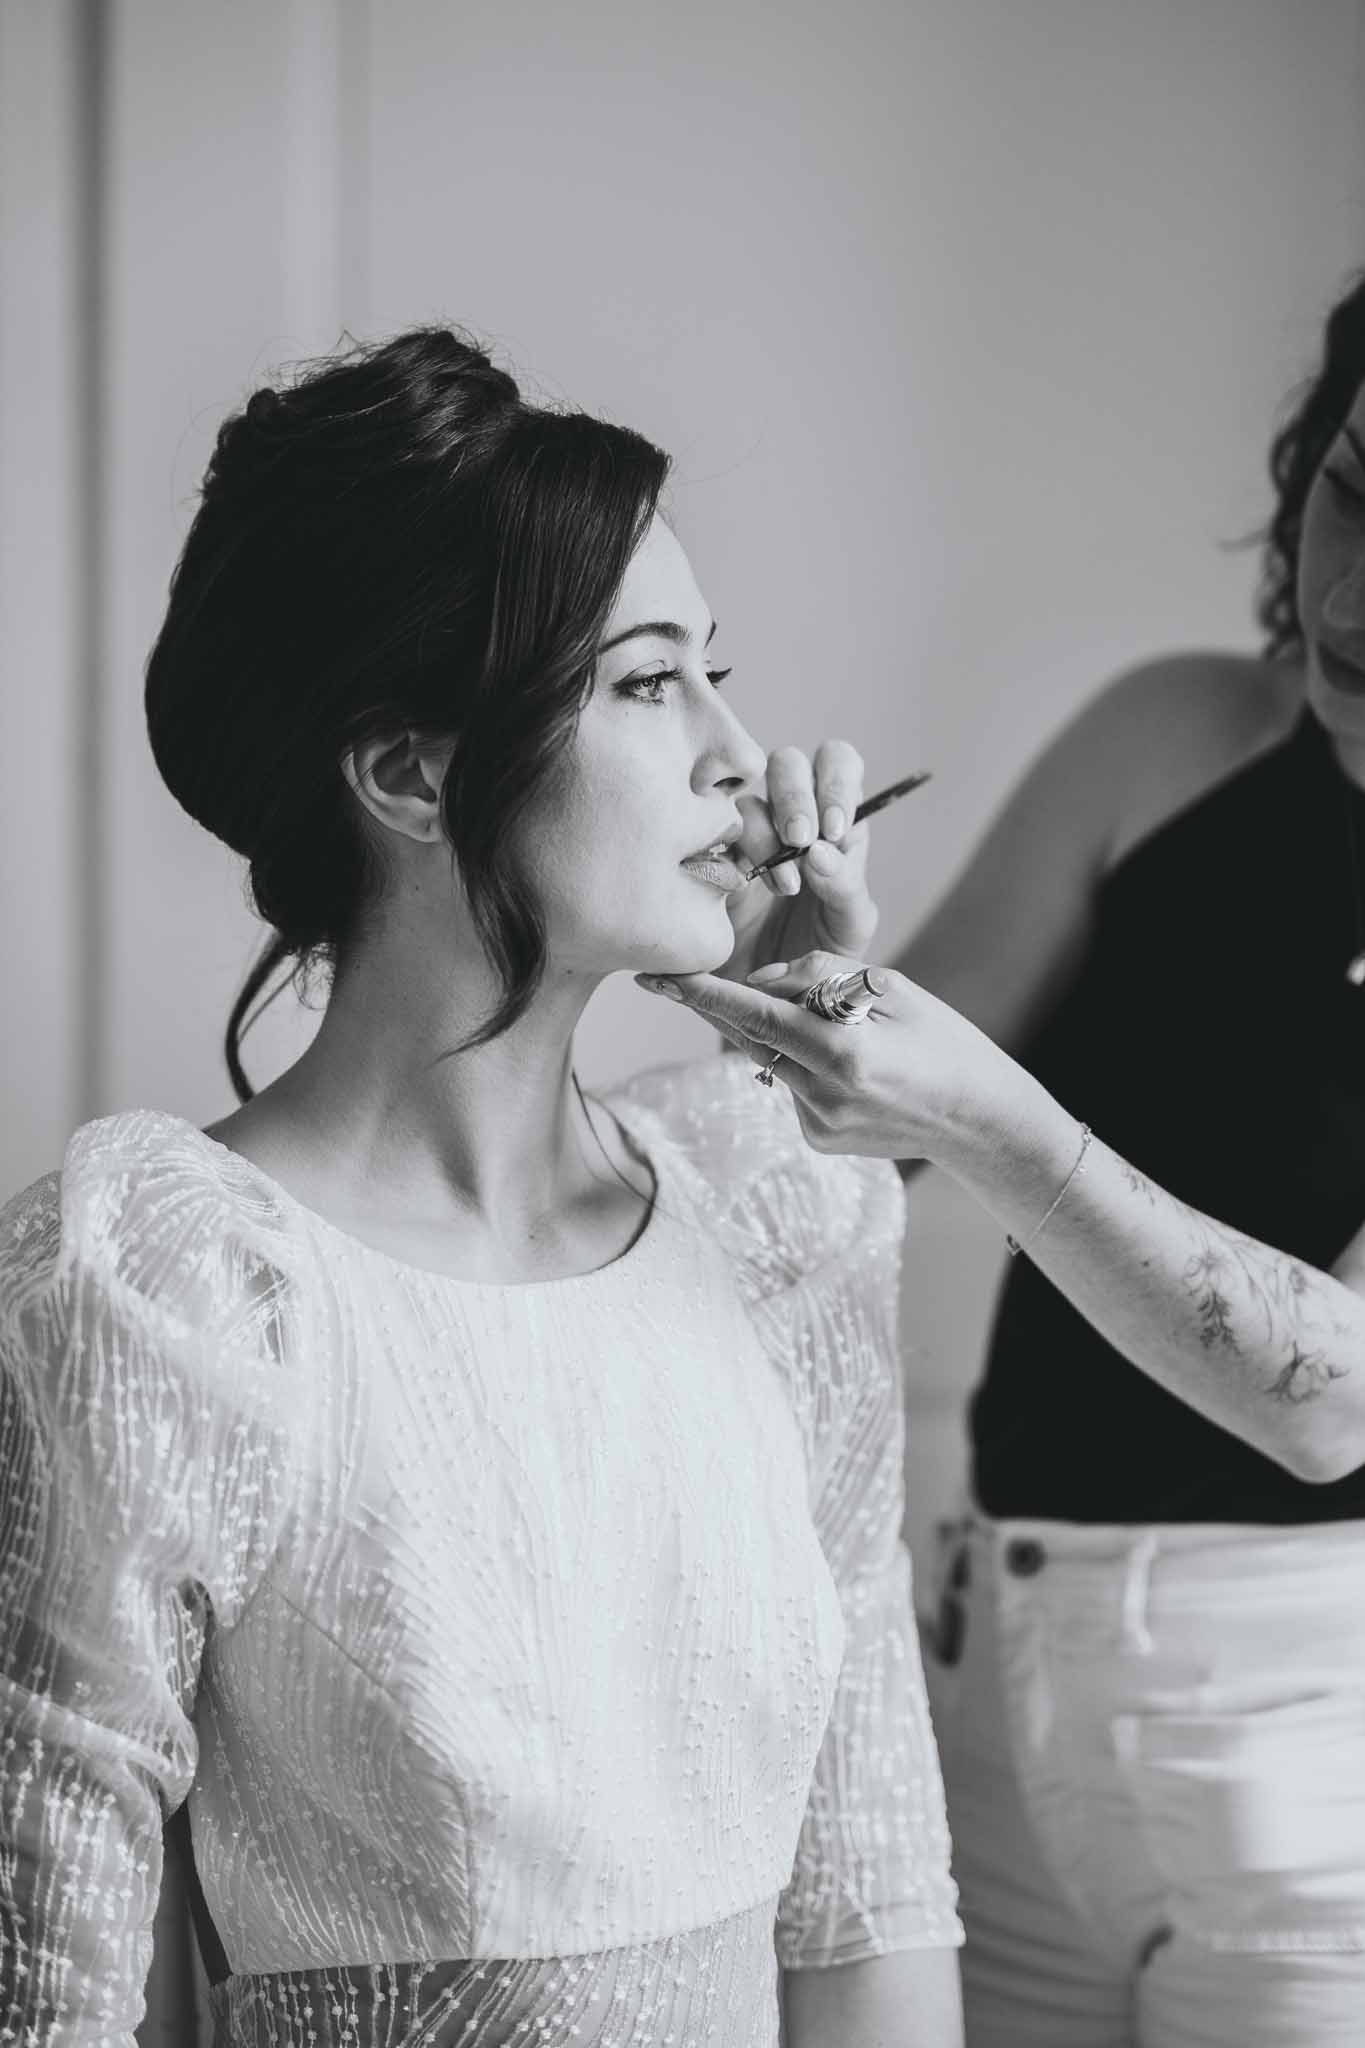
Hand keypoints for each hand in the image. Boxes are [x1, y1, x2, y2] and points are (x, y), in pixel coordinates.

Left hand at [636, 949, 1013, 1166]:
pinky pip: (791, 1086)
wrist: (978, 1120)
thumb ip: (820, 977)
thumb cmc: (943, 1041)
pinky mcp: (818, 1141)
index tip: (657, 978)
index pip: (754, 1014)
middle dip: (730, 1007)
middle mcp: (823, 1094)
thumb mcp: (893, 988)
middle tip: (693, 981)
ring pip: (772, 1059)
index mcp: (845, 1051)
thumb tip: (759, 983)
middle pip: (753, 1035)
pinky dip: (805, 1066)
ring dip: (783, 1035)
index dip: (700, 994)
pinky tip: (852, 1072)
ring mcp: (817, 1125)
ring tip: (842, 1033)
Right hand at [721, 742, 878, 986]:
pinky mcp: (711, 861)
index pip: (837, 764)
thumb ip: (846, 886)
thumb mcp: (850, 926)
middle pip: (786, 764)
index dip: (835, 783)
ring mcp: (746, 836)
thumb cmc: (823, 958)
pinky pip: (707, 836)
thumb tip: (819, 852)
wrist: (774, 1001)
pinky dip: (725, 855)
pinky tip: (742, 889)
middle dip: (795, 798)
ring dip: (764, 835)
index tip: (832, 830)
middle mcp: (789, 817)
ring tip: (782, 886)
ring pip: (746, 798)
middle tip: (801, 843)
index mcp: (834, 822)